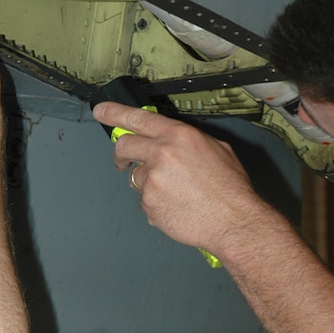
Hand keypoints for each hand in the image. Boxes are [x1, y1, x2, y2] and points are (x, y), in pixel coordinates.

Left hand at [92, 101, 260, 254]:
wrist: (233, 221)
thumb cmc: (230, 188)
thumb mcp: (216, 149)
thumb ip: (187, 142)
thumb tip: (173, 142)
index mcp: (178, 135)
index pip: (137, 118)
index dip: (114, 113)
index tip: (100, 111)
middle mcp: (160, 154)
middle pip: (124, 146)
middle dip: (121, 154)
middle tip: (124, 161)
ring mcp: (152, 181)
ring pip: (136, 178)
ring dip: (147, 184)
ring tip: (174, 193)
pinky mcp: (149, 205)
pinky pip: (145, 202)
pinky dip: (156, 205)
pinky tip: (176, 208)